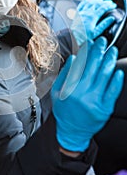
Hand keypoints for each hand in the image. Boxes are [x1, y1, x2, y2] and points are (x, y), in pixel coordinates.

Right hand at [51, 37, 123, 151]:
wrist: (72, 132)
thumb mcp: (56, 92)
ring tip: (112, 51)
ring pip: (104, 76)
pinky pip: (113, 91)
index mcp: (69, 89)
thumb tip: (74, 58)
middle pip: (93, 67)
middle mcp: (82, 94)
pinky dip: (116, 80)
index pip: (79, 65)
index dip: (85, 52)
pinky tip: (117, 71)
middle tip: (102, 42)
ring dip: (109, 61)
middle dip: (98, 51)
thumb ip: (64, 74)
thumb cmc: (63, 111)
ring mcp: (95, 101)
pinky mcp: (105, 108)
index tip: (89, 42)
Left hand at [71, 0, 116, 45]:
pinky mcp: (77, 14)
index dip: (109, 6)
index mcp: (93, 17)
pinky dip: (86, 1)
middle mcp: (87, 12)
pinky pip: (82, 5)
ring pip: (90, 3)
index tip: (113, 5)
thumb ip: (104, 24)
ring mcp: (82, 12)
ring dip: (96, 0)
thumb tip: (111, 19)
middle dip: (104, 2)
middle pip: (97, 4)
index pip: (103, 8)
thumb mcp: (96, 32)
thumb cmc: (84, 36)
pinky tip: (87, 1)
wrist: (72, 37)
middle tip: (109, 2)